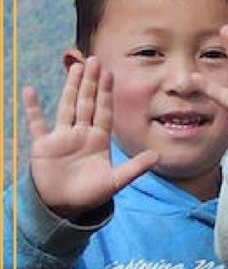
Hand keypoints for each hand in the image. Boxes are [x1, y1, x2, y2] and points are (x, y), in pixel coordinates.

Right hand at [24, 56, 157, 218]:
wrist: (64, 208)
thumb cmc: (90, 195)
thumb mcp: (115, 182)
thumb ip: (135, 168)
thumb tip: (158, 156)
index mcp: (99, 140)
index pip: (104, 111)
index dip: (106, 93)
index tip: (110, 73)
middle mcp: (81, 134)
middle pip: (87, 103)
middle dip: (91, 83)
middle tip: (95, 60)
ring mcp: (62, 137)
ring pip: (67, 107)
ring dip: (71, 88)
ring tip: (75, 67)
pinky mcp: (43, 145)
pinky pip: (36, 123)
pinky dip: (32, 108)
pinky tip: (29, 91)